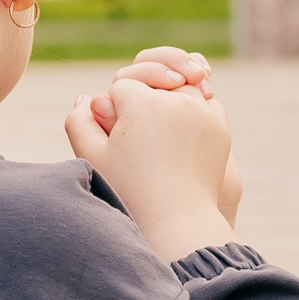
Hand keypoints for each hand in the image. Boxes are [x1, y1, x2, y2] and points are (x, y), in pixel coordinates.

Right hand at [88, 49, 239, 225]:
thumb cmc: (129, 191)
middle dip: (144, 95)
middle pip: (154, 79)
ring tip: (160, 122)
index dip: (115, 105)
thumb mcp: (93, 158)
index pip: (123, 85)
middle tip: (139, 124)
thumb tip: (87, 97)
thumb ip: (79, 122)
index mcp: (142, 103)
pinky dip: (193, 108)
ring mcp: (202, 111)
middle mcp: (175, 100)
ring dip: (170, 96)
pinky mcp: (220, 125)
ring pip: (182, 85)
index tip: (115, 130)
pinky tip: (181, 126)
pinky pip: (204, 102)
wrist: (176, 219)